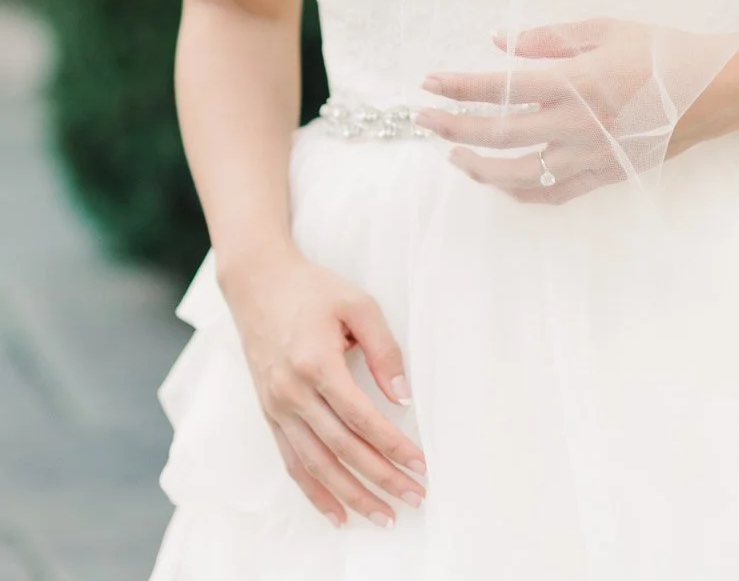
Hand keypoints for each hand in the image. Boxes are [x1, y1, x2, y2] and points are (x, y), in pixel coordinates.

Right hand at [219, 245, 426, 528]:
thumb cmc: (312, 290)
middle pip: (342, 448)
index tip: (420, 463)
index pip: (361, 417)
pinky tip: (338, 512)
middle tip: (415, 496)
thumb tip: (403, 397)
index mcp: (316, 363)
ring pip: (317, 465)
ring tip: (383, 516)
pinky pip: (293, 463)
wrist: (258, 284)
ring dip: (351, 496)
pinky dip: (315, 493)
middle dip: (381, 477)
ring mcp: (277, 407)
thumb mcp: (357, 304)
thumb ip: (383, 349)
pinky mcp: (270, 414)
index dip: (392, 444)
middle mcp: (292, 392)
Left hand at [414, 18, 734, 204]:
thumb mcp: (604, 29)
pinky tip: (500, 180)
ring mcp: (591, 158)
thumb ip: (549, 38)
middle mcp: (577, 126)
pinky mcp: (605, 177)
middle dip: (452, 127)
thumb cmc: (660, 51)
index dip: (458, 87)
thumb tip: (499, 42)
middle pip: (498, 135)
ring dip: (478, 167)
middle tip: (423, 118)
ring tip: (453, 153)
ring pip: (518, 176)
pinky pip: (552, 194)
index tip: (429, 82)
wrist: (714, 90)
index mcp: (575, 82)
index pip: (500, 89)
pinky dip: (518, 191)